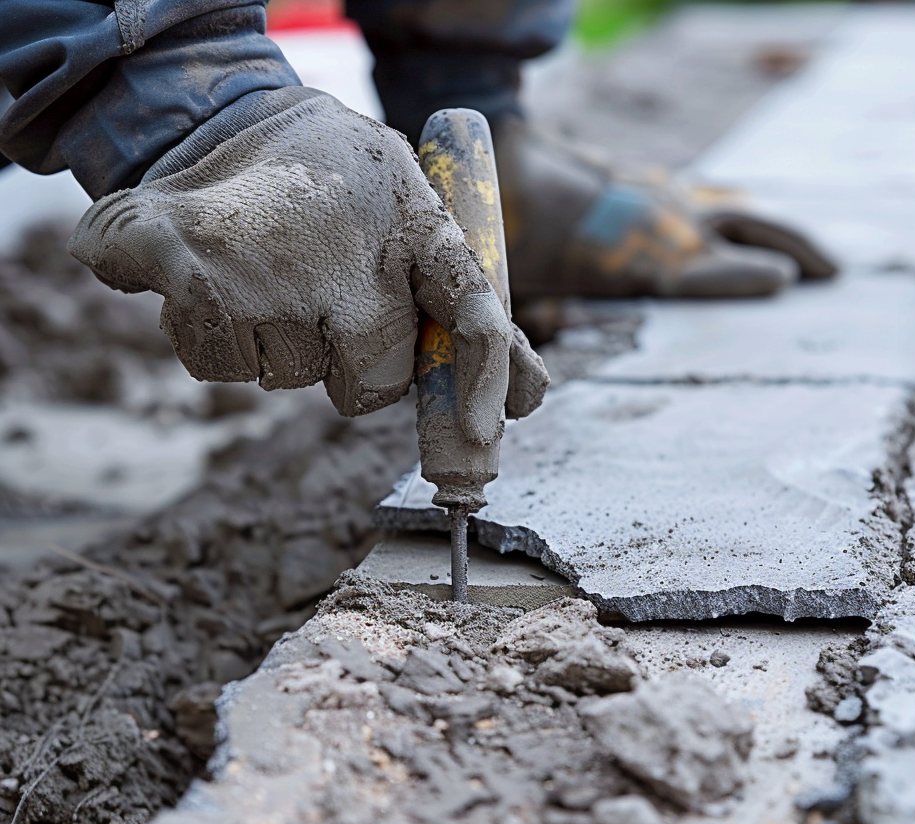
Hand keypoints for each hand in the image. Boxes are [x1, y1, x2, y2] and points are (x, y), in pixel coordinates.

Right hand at [68, 88, 547, 440]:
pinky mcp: (194, 282)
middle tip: (328, 301)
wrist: (213, 108)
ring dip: (281, 345)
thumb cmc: (331, 178)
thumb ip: (464, 300)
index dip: (484, 382)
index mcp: (416, 225)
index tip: (484, 434)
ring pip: (293, 377)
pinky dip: (220, 339)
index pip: (473, 316)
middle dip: (355, 368)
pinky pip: (225, 368)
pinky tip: (221, 280)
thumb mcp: (408, 209)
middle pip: (376, 384)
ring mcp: (271, 273)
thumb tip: (530, 398)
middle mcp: (351, 255)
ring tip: (269, 269)